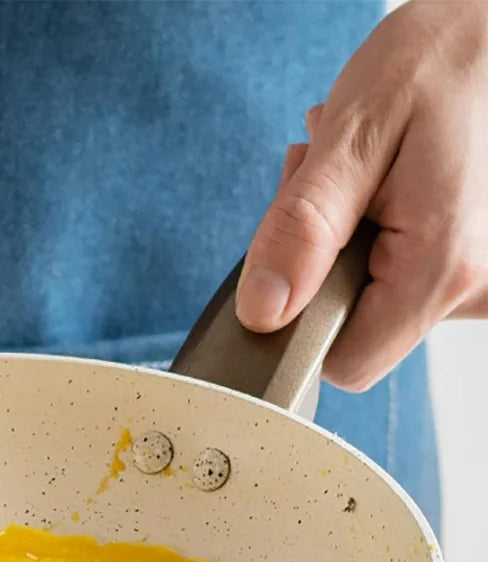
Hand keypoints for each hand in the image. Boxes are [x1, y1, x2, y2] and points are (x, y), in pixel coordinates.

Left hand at [235, 0, 487, 391]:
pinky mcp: (459, 265)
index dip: (299, 322)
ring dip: (335, 242)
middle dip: (314, 267)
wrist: (483, 33)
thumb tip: (262, 311)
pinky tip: (371, 186)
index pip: (344, 363)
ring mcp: (468, 281)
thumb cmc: (432, 65)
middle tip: (325, 185)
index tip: (297, 249)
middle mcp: (466, 288)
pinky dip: (361, 236)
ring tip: (353, 174)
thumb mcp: (352, 137)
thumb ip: (301, 230)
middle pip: (349, 330)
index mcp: (440, 269)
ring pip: (363, 300)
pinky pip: (387, 277)